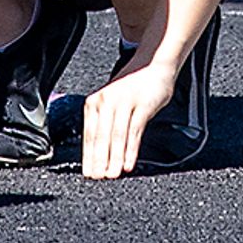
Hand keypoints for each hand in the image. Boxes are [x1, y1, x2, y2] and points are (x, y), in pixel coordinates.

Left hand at [70, 49, 175, 181]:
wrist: (154, 65)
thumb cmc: (132, 87)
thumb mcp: (113, 102)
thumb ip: (105, 123)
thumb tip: (99, 154)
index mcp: (95, 102)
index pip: (89, 134)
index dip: (89, 156)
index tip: (89, 173)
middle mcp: (107, 100)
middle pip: (101, 136)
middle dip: (99, 160)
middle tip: (99, 178)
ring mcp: (125, 101)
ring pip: (117, 135)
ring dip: (114, 157)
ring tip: (113, 174)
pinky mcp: (142, 104)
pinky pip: (134, 131)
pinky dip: (131, 150)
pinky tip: (128, 163)